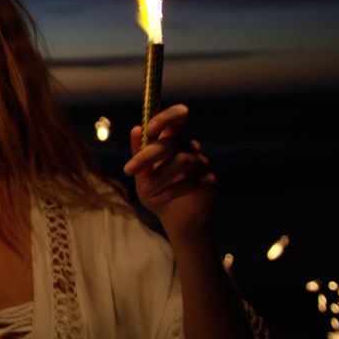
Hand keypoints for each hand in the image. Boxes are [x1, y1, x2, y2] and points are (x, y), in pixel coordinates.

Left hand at [123, 104, 215, 242]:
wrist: (174, 221)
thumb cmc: (156, 192)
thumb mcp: (141, 174)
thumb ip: (139, 153)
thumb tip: (137, 129)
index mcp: (174, 140)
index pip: (178, 117)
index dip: (167, 117)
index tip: (150, 129)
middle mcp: (191, 148)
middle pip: (173, 142)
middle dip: (148, 155)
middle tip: (129, 170)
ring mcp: (203, 164)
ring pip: (182, 161)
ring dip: (159, 178)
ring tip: (147, 192)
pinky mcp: (209, 181)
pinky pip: (190, 181)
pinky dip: (170, 191)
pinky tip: (158, 199)